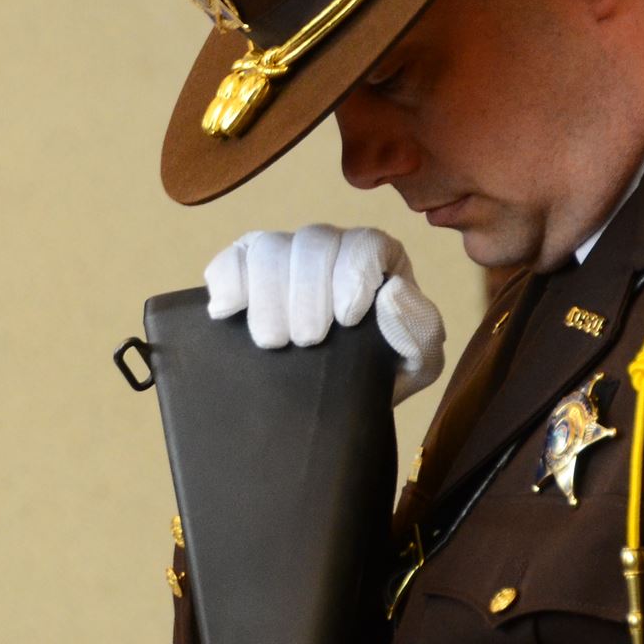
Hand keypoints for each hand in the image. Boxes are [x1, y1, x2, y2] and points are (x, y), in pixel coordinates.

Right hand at [202, 225, 446, 403]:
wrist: (338, 401)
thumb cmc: (382, 372)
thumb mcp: (418, 361)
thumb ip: (418, 327)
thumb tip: (393, 292)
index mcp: (377, 259)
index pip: (364, 243)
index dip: (352, 274)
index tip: (347, 320)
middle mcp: (330, 248)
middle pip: (312, 243)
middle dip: (307, 293)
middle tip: (307, 341)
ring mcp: (285, 258)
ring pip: (268, 247)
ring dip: (267, 295)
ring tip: (272, 342)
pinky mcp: (247, 273)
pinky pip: (232, 258)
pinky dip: (225, 280)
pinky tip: (225, 312)